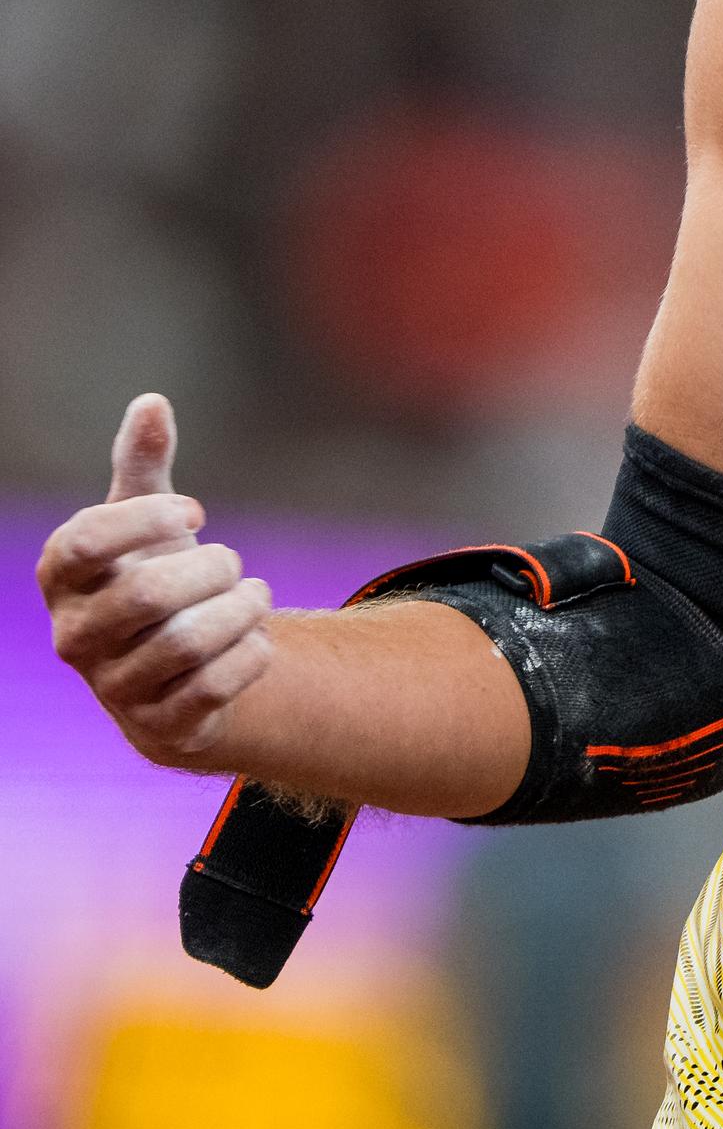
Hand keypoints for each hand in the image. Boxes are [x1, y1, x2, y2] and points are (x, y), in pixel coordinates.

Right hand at [39, 394, 274, 768]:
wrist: (172, 668)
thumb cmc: (151, 571)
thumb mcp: (144, 517)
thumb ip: (144, 462)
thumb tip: (152, 402)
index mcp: (61, 577)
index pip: (87, 541)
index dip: (148, 519)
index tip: (197, 511)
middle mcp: (74, 635)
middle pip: (147, 595)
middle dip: (211, 567)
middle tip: (231, 560)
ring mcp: (112, 687)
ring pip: (186, 643)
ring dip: (240, 610)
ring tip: (255, 595)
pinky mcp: (159, 726)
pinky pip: (215, 688)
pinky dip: (251, 654)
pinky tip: (256, 639)